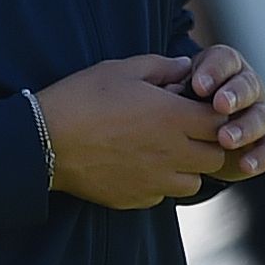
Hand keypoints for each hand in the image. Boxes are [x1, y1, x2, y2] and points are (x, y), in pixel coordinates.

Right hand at [35, 55, 232, 207]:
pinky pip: (163, 196)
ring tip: (164, 153)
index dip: (214, 114)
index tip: (198, 108)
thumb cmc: (82, 98)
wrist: (44, 142)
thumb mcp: (121, 70)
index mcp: (173, 117)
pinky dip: (160, 184)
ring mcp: (155, 180)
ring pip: (194, 182)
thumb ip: (161, 66)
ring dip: (188, 168)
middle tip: (186, 131)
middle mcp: (172, 153)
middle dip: (208, 143)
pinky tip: (139, 167)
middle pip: (215, 156)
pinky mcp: (136, 198)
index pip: (220, 122)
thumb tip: (186, 66)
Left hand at [174, 41, 264, 181]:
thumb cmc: (180, 105)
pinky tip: (246, 165)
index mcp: (225, 67)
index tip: (199, 85)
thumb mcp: (170, 88)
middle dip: (235, 95)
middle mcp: (247, 88)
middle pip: (248, 86)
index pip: (226, 60)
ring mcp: (259, 114)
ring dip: (245, 128)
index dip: (215, 71)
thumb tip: (170, 86)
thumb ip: (170, 82)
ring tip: (226, 140)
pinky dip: (262, 157)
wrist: (192, 138)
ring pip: (260, 117)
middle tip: (220, 106)